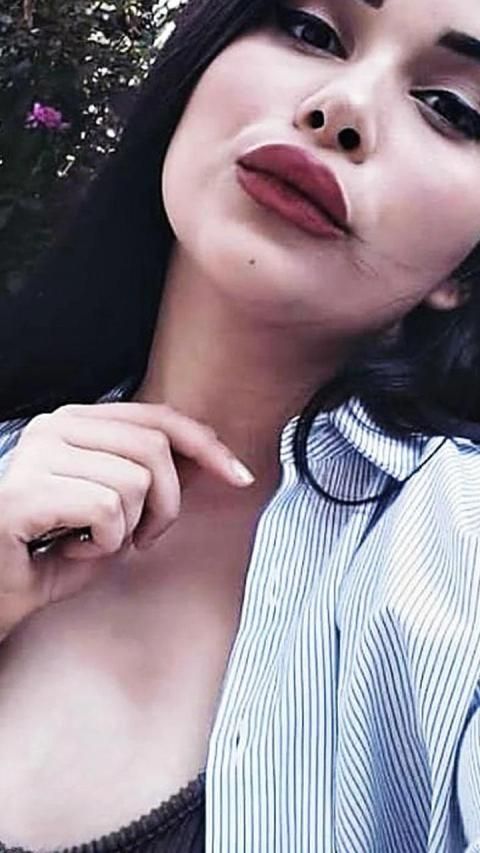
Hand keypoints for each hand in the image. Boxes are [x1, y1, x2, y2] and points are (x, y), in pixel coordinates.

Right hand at [0, 401, 254, 637]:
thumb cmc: (49, 557)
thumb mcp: (118, 515)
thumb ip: (156, 483)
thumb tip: (213, 460)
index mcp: (75, 422)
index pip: (157, 417)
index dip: (206, 445)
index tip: (240, 477)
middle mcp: (53, 426)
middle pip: (155, 449)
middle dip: (167, 506)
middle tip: (141, 540)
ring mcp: (37, 453)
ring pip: (135, 483)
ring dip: (126, 530)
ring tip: (89, 544)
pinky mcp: (27, 489)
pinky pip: (106, 510)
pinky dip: (101, 545)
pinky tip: (68, 551)